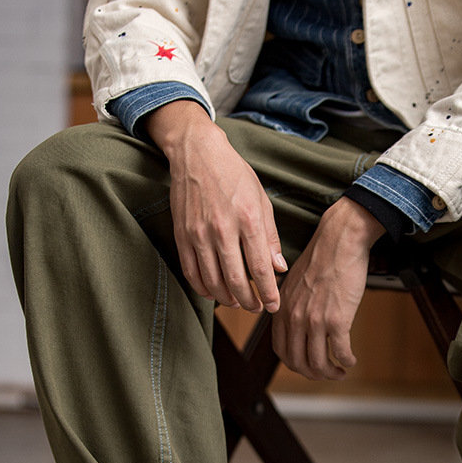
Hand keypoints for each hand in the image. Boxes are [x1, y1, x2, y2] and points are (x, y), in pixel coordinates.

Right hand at [145, 101, 286, 310]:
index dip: (269, 293)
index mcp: (248, 220)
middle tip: (257, 309)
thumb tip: (279, 268)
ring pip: (213, 281)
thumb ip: (270, 238)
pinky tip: (214, 293)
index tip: (274, 306)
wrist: (197, 153)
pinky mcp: (182, 235)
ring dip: (227, 299)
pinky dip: (203, 288)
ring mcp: (199, 233)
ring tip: (238, 302)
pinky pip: (191, 271)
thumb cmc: (235, 176)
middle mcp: (223, 229)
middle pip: (237, 281)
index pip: (261, 269)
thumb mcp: (262, 202)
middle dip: (249, 302)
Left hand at [272, 198, 385, 379]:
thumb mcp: (294, 283)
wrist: (340, 240)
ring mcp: (314, 320)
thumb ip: (292, 305)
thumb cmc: (322, 257)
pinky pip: (340, 352)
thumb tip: (297, 323)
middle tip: (327, 374)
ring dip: (331, 373)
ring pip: (318, 363)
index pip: (281, 351)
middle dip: (313, 374)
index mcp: (282, 309)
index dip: (295, 365)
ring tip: (340, 372)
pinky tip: (351, 360)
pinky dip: (346, 360)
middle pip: (298, 362)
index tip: (308, 366)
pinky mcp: (337, 320)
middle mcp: (294, 318)